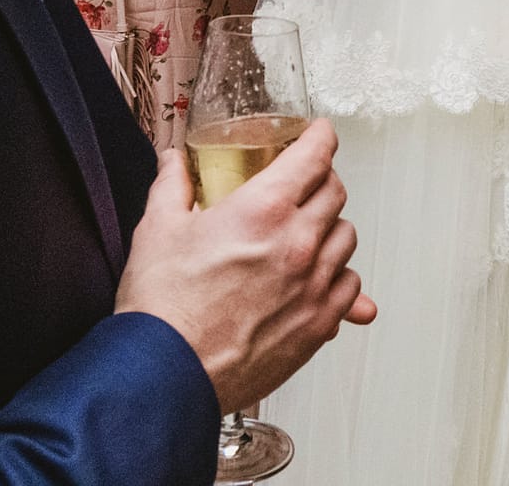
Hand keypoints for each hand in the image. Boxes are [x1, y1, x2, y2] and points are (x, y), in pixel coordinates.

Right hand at [116, 133, 376, 411]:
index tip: (320, 134)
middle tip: (304, 184)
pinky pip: (351, 287)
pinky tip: (319, 281)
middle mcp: (299, 243)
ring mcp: (314, 285)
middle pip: (335, 192)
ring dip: (330, 228)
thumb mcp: (157, 229)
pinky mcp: (319, 324)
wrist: (166, 375)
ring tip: (307, 233)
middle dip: (321, 181)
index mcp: (264, 209)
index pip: (315, 155)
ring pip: (347, 237)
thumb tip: (174, 163)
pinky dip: (339, 278)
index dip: (321, 137)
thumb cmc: (162, 310)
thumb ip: (172, 186)